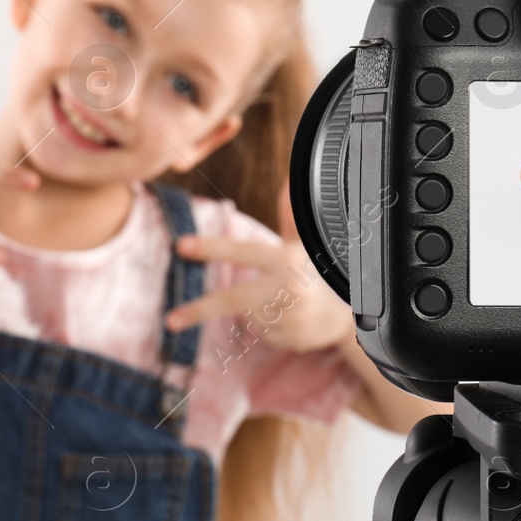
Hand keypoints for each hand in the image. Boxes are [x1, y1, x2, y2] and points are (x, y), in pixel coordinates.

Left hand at [164, 183, 353, 352]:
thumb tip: (287, 181)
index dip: (210, 248)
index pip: (241, 251)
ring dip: (256, 311)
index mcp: (287, 259)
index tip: (180, 246)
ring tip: (283, 303)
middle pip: (232, 300)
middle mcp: (286, 288)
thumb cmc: (320, 272)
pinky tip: (290, 319)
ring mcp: (288, 318)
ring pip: (248, 316)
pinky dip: (269, 327)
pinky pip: (262, 333)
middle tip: (170, 321)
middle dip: (198, 310)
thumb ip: (289, 216)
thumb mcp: (306, 243)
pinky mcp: (289, 340)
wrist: (350, 315)